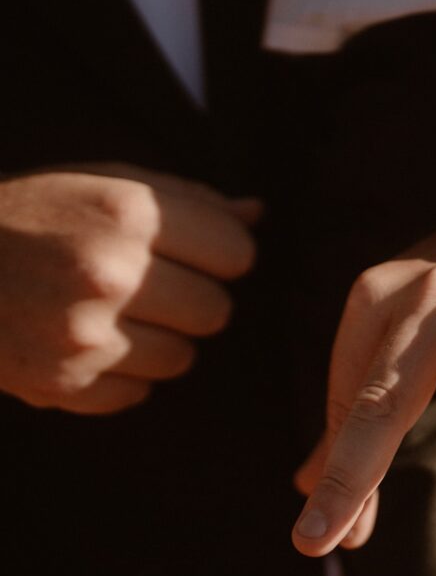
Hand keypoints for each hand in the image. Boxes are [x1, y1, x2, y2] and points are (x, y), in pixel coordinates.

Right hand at [0, 163, 258, 413]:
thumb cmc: (35, 215)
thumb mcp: (107, 183)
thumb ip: (188, 199)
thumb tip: (259, 214)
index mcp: (128, 214)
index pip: (238, 254)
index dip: (222, 254)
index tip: (196, 252)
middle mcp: (109, 274)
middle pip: (217, 311)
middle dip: (196, 299)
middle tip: (155, 287)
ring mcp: (83, 335)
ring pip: (183, 358)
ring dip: (161, 340)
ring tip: (114, 313)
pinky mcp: (62, 384)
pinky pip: (138, 392)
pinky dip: (121, 374)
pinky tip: (85, 342)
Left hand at [290, 235, 435, 555]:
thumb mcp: (392, 344)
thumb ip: (355, 417)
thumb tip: (314, 503)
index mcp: (380, 300)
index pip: (358, 402)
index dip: (341, 476)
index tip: (315, 542)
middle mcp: (431, 295)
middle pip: (393, 386)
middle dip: (363, 450)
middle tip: (328, 522)